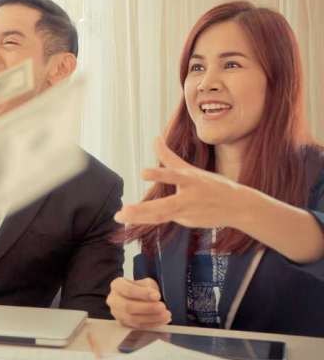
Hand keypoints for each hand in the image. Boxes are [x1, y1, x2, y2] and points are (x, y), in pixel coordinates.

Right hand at [107, 277, 171, 328]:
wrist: (135, 297)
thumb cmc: (141, 288)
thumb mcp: (145, 282)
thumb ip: (149, 287)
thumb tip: (155, 297)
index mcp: (117, 285)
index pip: (128, 290)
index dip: (143, 294)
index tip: (157, 296)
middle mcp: (113, 300)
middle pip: (127, 307)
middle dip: (147, 308)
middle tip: (162, 307)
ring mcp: (116, 313)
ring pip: (132, 319)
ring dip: (151, 318)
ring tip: (166, 316)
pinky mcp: (123, 324)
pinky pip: (136, 327)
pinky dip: (150, 325)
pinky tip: (161, 321)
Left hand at [114, 137, 247, 228]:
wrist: (238, 207)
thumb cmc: (212, 185)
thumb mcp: (191, 170)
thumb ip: (169, 157)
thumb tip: (155, 137)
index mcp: (190, 179)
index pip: (173, 176)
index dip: (159, 174)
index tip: (143, 173)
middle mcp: (188, 197)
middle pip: (164, 206)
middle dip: (142, 210)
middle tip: (123, 211)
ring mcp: (188, 212)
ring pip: (161, 216)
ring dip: (139, 217)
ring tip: (119, 216)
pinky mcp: (187, 222)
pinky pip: (165, 218)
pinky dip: (151, 216)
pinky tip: (142, 213)